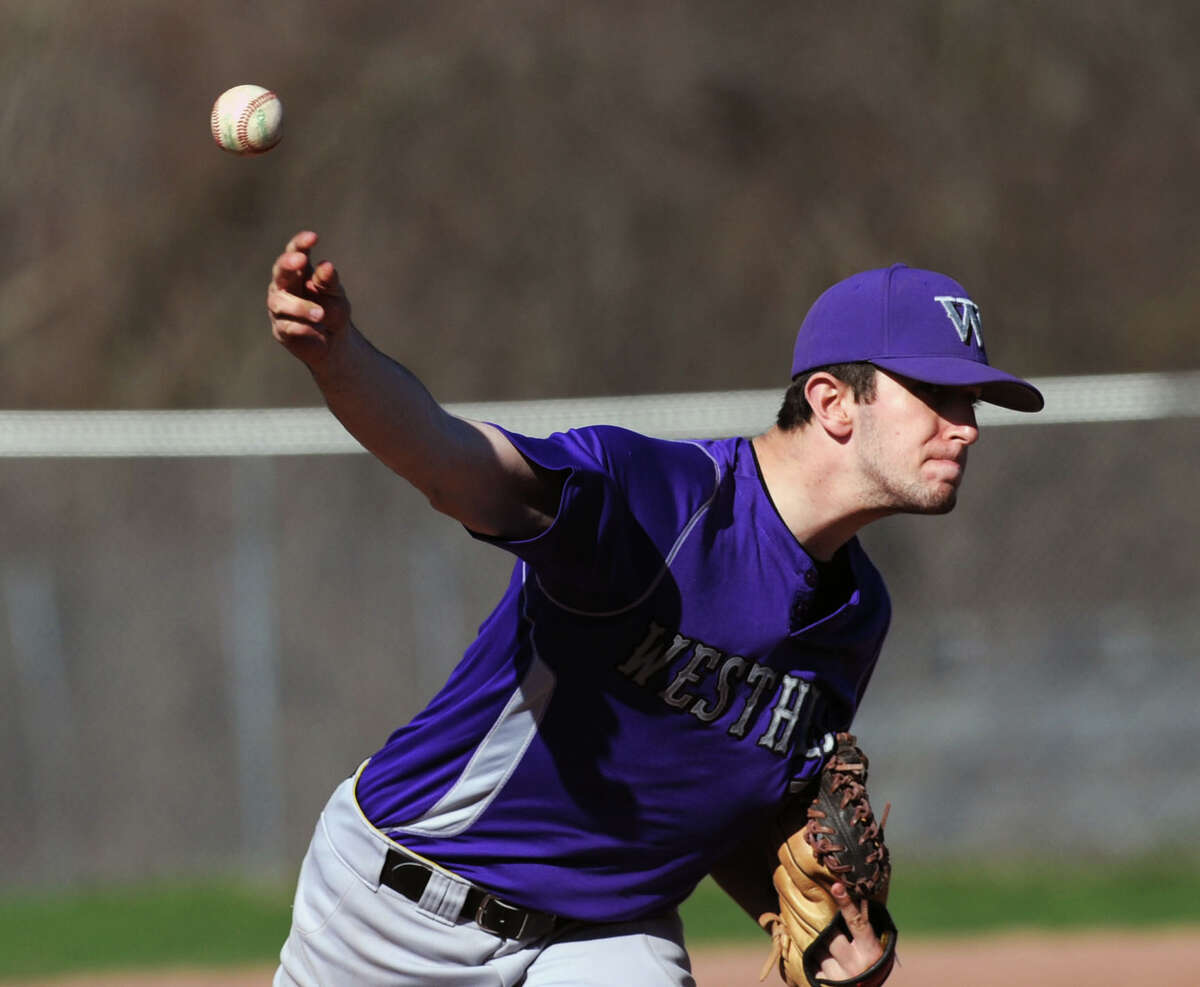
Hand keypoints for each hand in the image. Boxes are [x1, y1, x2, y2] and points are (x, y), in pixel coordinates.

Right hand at [266, 230, 352, 367]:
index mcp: (299, 272)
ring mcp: (279, 308)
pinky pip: (288, 327)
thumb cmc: (333, 310)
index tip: (314, 237)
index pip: (295, 251)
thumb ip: (329, 281)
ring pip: (280, 302)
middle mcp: (284, 286)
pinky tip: (317, 330)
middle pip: (280, 272)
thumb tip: (326, 266)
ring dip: (301, 306)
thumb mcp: (335, 294)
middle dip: (288, 264)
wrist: (334, 341)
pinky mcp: (281, 330)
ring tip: (321, 313)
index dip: (300, 243)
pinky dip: (304, 327)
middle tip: (300, 260)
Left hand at [814, 883, 885, 980]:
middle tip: (817, 916)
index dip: (847, 904)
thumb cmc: (868, 963)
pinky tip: (815, 955)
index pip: (858, 923)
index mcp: (871, 952)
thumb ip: (860, 926)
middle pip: (830, 935)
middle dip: (822, 925)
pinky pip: (809, 961)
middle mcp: (856, 965)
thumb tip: (843, 891)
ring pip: (816, 948)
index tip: (837, 886)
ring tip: (820, 941)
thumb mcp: (870, 946)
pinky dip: (809, 954)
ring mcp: (840, 977)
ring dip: (814, 941)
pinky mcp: (825, 984)